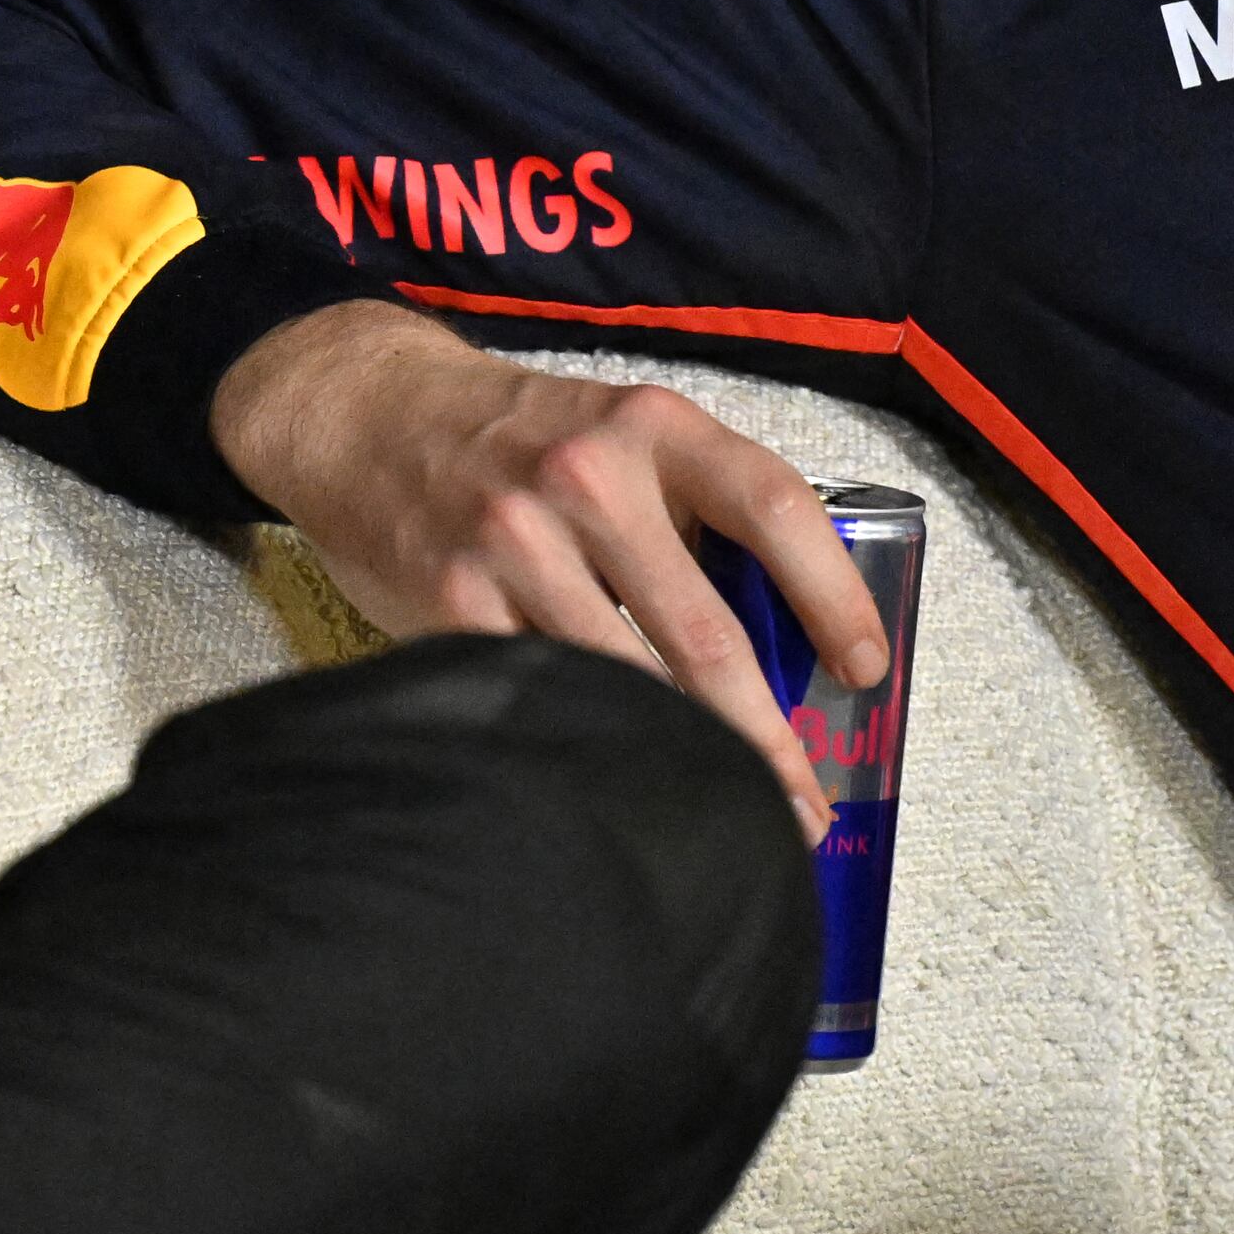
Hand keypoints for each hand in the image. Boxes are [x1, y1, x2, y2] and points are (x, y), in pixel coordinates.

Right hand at [207, 298, 880, 835]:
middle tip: (803, 806)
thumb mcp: (616, 431)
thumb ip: (691, 508)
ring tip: (729, 819)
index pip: (772, 505)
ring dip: (687, 761)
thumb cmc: (518, 437)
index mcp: (652, 426)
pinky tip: (618, 789)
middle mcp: (589, 475)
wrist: (368, 415)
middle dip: (766, 738)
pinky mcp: (454, 600)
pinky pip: (544, 694)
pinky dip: (589, 746)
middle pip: (707, 632)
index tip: (865, 670)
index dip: (832, 596)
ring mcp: (516, 539)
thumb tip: (786, 642)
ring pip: (629, 681)